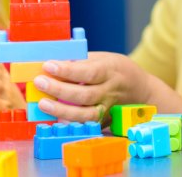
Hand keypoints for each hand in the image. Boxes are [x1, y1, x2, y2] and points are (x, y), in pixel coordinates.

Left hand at [30, 52, 151, 123]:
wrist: (141, 89)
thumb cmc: (116, 69)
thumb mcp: (102, 58)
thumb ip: (81, 61)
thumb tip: (52, 64)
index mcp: (110, 70)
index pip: (88, 71)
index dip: (67, 70)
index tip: (48, 66)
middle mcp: (110, 91)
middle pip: (85, 94)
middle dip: (59, 89)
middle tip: (40, 82)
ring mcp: (108, 108)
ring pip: (86, 114)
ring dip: (62, 110)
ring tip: (43, 104)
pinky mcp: (105, 121)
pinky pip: (87, 124)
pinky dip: (71, 122)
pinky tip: (56, 118)